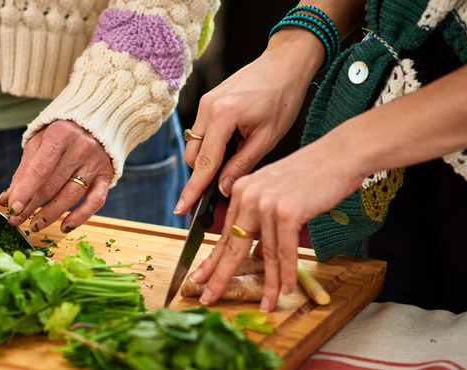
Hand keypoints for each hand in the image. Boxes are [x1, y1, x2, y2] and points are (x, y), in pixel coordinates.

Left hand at [0, 120, 114, 231]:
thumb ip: (24, 170)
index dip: (25, 191)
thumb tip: (8, 199)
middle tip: (16, 220)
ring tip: (34, 225)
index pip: (40, 170)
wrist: (95, 120)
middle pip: (53, 185)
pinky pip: (95, 201)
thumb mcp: (38, 143)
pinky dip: (80, 216)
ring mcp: (96, 163)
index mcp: (60, 134)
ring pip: (71, 196)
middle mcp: (81, 148)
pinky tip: (65, 226)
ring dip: (50, 214)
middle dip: (32, 206)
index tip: (12, 209)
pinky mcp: (107, 175)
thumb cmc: (61, 132)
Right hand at [175, 32, 322, 214]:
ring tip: (238, 153)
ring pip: (194, 145)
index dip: (193, 189)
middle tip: (227, 182)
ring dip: (208, 158)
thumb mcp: (266, 138)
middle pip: (192, 156)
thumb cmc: (282, 98)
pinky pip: (200, 132)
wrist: (284, 64)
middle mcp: (206, 108)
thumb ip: (241, 165)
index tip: (182, 208)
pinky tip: (234, 142)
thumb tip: (221, 189)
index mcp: (223, 115)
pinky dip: (211, 144)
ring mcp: (204, 103)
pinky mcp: (206, 101)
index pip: (204, 162)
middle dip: (204, 174)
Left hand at [189, 134, 364, 311]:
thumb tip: (259, 254)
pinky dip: (287, 273)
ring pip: (265, 254)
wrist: (340, 155)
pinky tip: (286, 289)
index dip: (212, 260)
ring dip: (268, 284)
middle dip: (221, 276)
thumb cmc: (314, 174)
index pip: (223, 233)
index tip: (200, 278)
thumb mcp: (278, 195)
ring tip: (266, 304)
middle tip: (209, 297)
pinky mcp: (287, 212)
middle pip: (233, 246)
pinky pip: (285, 251)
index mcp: (242, 191)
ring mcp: (266, 204)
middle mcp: (249, 196)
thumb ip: (263, 222)